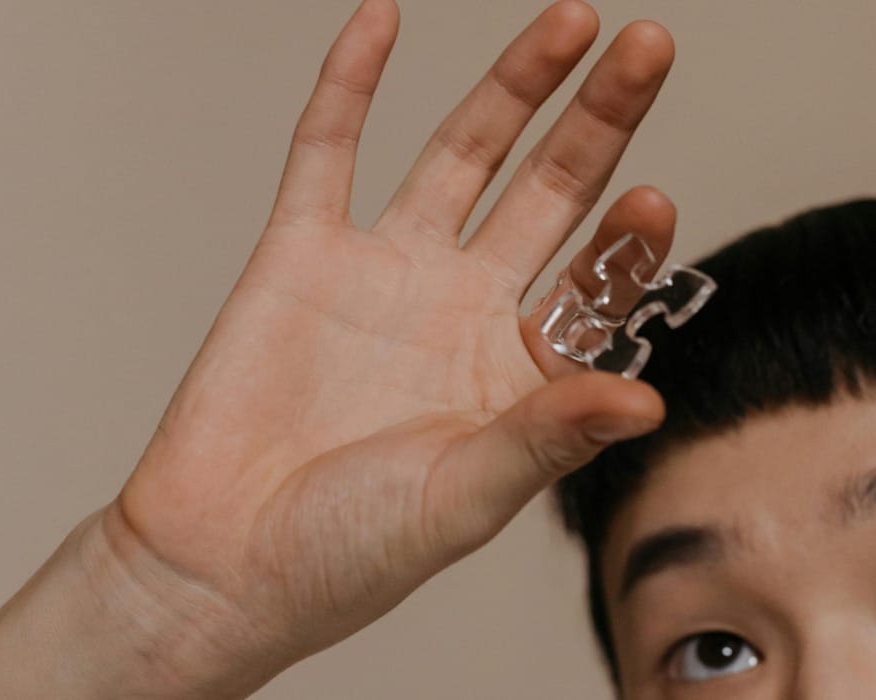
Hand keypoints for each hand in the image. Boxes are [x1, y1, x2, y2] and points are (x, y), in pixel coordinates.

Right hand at [0, 0, 675, 695]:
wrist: (222, 563)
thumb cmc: (351, 550)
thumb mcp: (465, 497)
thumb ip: (550, 436)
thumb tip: (648, 400)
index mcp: (519, 366)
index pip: (596, 282)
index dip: (627, 240)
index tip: (653, 200)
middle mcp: (466, 303)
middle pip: (551, 189)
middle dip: (600, 119)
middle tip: (649, 47)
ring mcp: (389, 269)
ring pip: (463, 152)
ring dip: (514, 84)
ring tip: (571, 21)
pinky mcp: (303, 251)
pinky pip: (328, 149)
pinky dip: (351, 83)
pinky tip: (385, 18)